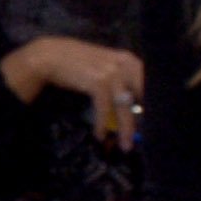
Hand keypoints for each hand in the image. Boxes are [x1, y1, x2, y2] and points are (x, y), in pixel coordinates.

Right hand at [2, 35, 145, 147]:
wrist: (48, 56)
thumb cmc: (74, 61)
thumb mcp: (102, 63)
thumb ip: (118, 75)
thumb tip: (131, 99)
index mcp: (128, 59)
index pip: (149, 82)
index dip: (152, 103)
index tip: (152, 119)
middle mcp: (124, 64)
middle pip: (141, 96)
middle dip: (143, 118)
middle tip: (146, 136)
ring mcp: (111, 73)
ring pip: (124, 106)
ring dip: (126, 128)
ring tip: (125, 145)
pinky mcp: (98, 82)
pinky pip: (105, 109)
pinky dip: (102, 123)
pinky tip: (100, 134)